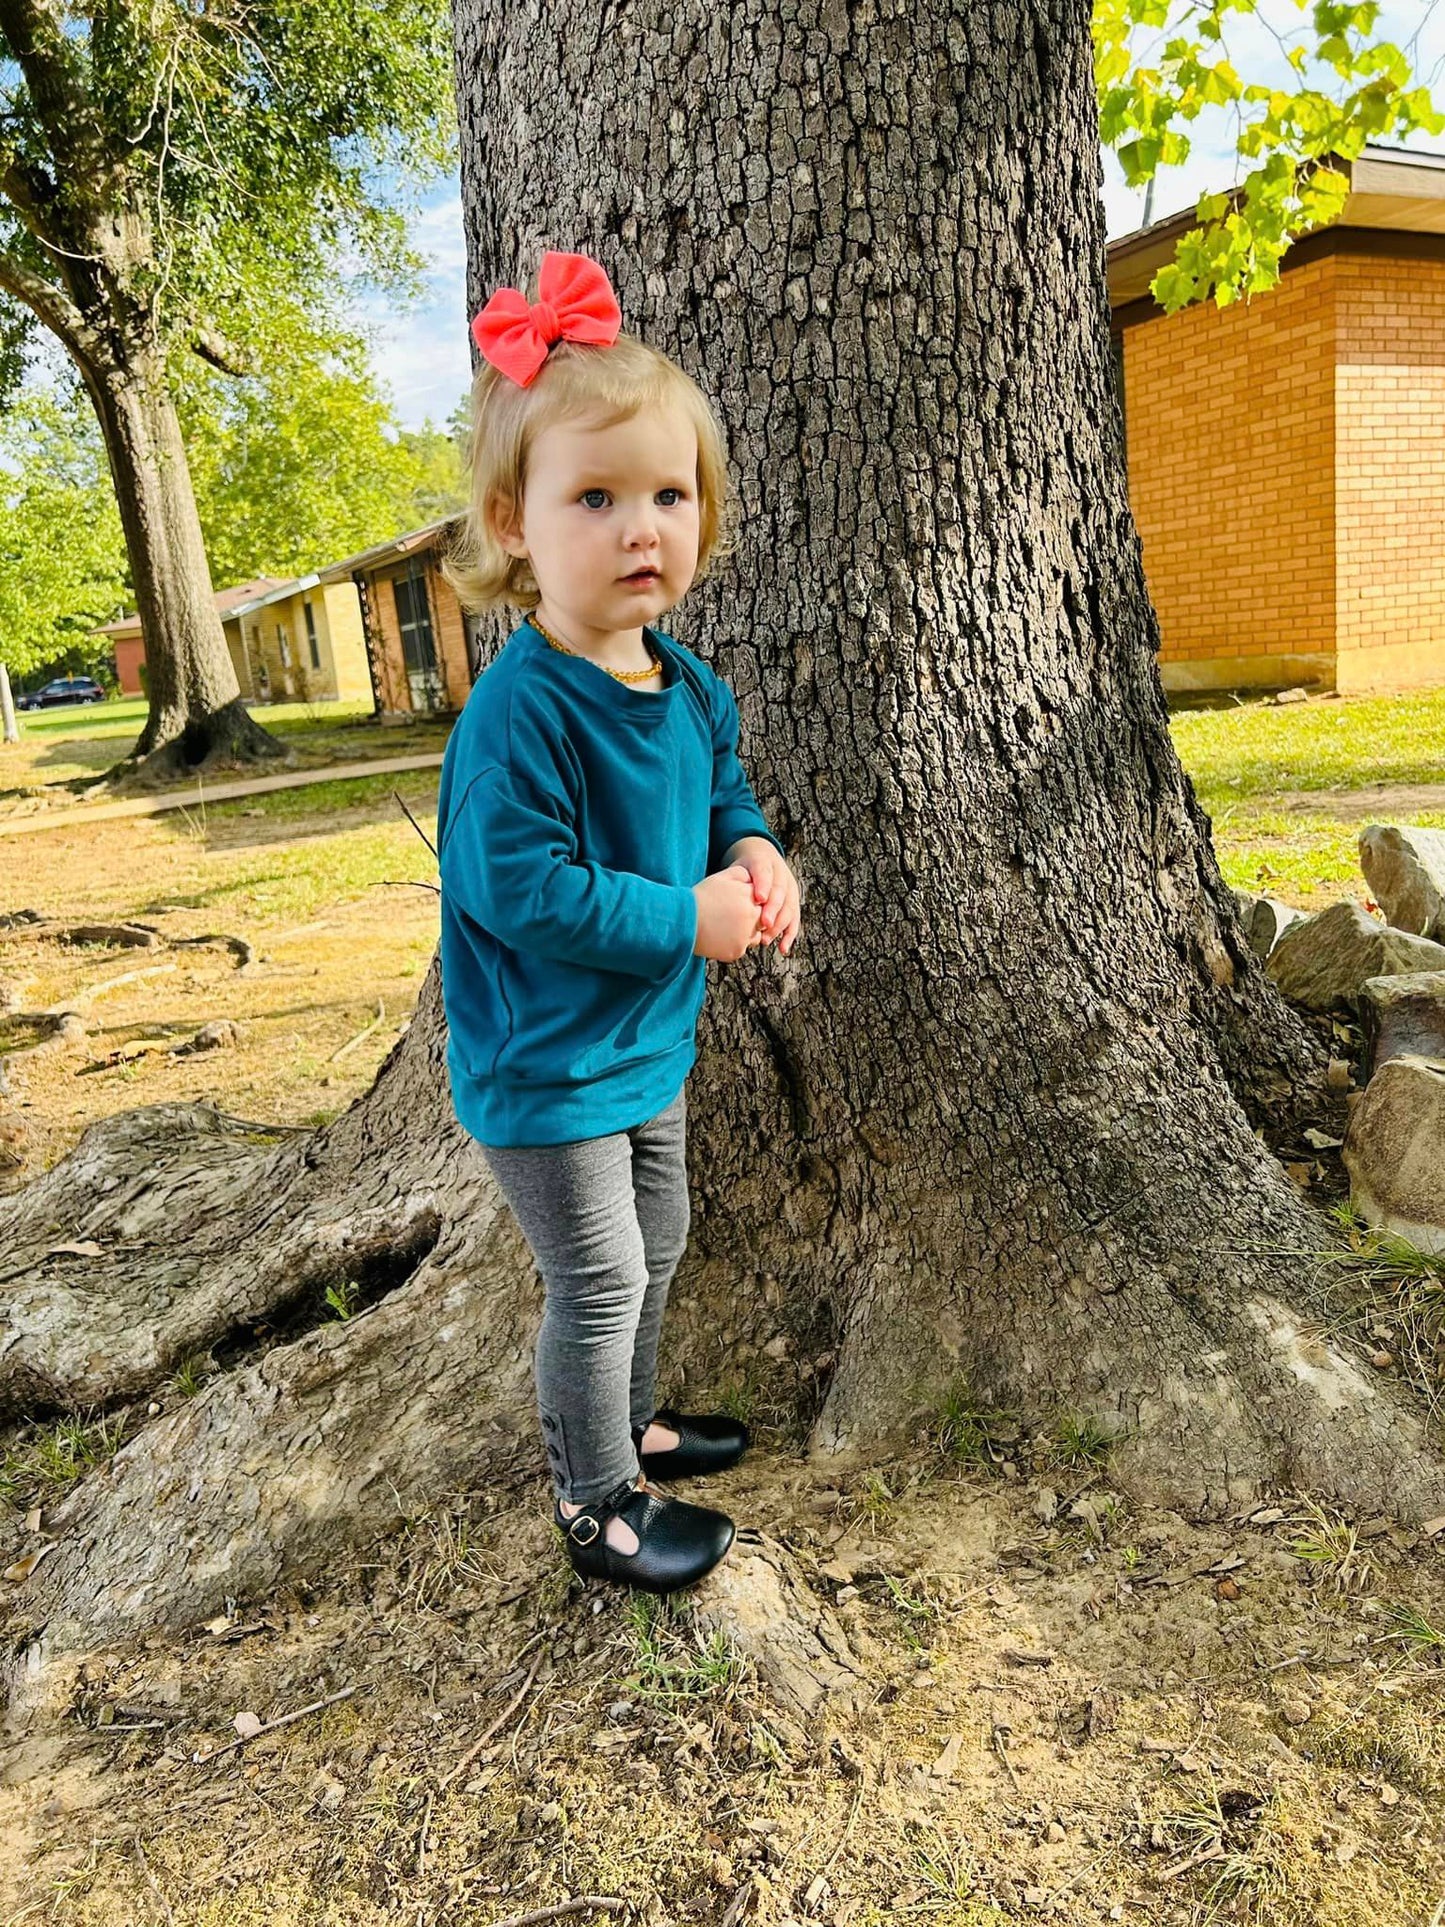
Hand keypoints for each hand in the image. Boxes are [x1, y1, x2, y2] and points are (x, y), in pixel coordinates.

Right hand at [693, 864, 764, 960]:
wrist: (682, 921)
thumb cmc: (700, 898)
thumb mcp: (721, 877)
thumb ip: (742, 874)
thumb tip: (753, 879)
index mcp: (749, 897)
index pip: (762, 900)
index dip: (749, 900)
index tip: (736, 902)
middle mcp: (751, 917)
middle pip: (761, 918)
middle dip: (749, 916)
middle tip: (730, 914)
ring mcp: (745, 936)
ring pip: (754, 935)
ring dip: (745, 932)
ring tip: (725, 925)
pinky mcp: (736, 951)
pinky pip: (741, 947)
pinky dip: (733, 943)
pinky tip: (720, 935)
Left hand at [725, 837, 800, 955]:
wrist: (760, 860)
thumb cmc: (742, 870)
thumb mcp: (735, 868)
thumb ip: (732, 878)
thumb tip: (723, 894)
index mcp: (764, 861)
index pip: (764, 872)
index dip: (763, 885)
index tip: (758, 899)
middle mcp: (781, 874)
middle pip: (780, 891)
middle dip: (773, 908)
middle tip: (764, 923)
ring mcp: (789, 888)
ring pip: (789, 907)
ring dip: (779, 925)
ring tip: (765, 939)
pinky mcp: (793, 903)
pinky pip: (794, 920)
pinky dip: (789, 935)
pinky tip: (782, 948)